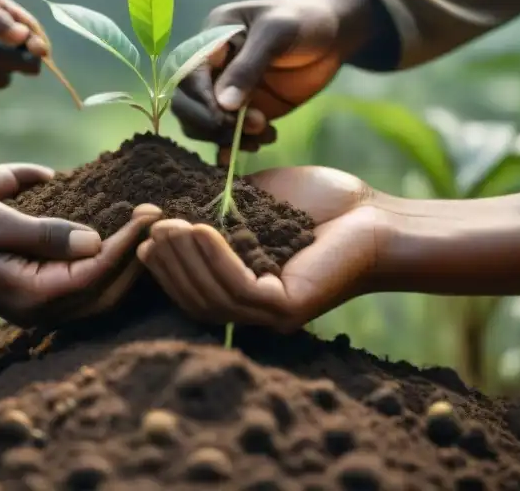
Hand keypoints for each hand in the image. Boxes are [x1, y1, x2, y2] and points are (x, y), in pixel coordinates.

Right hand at [0, 163, 162, 325]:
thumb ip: (46, 232)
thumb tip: (95, 242)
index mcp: (32, 294)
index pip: (98, 272)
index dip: (130, 242)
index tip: (152, 212)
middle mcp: (39, 308)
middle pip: (107, 293)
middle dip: (137, 257)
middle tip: (159, 219)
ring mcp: (37, 306)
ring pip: (99, 297)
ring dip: (126, 266)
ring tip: (148, 231)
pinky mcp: (33, 295)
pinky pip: (82, 289)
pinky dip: (105, 268)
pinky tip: (118, 242)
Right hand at [137, 166, 391, 331]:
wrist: (373, 214)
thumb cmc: (319, 205)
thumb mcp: (254, 202)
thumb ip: (216, 210)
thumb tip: (166, 207)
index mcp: (245, 291)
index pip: (191, 289)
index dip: (163, 262)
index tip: (146, 227)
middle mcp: (255, 313)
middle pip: (195, 298)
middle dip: (167, 262)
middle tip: (152, 226)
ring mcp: (271, 316)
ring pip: (211, 296)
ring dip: (184, 259)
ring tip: (170, 223)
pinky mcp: (287, 309)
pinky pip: (238, 287)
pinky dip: (214, 257)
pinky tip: (200, 227)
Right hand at [171, 0, 368, 163]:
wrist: (335, 34)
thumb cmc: (304, 21)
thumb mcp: (276, 33)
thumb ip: (248, 67)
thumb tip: (222, 105)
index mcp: (211, 39)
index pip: (187, 75)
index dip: (200, 99)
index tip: (224, 118)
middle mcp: (211, 67)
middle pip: (186, 103)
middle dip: (211, 123)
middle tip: (250, 128)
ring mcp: (226, 92)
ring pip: (204, 124)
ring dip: (228, 137)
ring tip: (264, 133)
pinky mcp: (243, 111)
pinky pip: (227, 135)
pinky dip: (237, 145)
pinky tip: (262, 143)